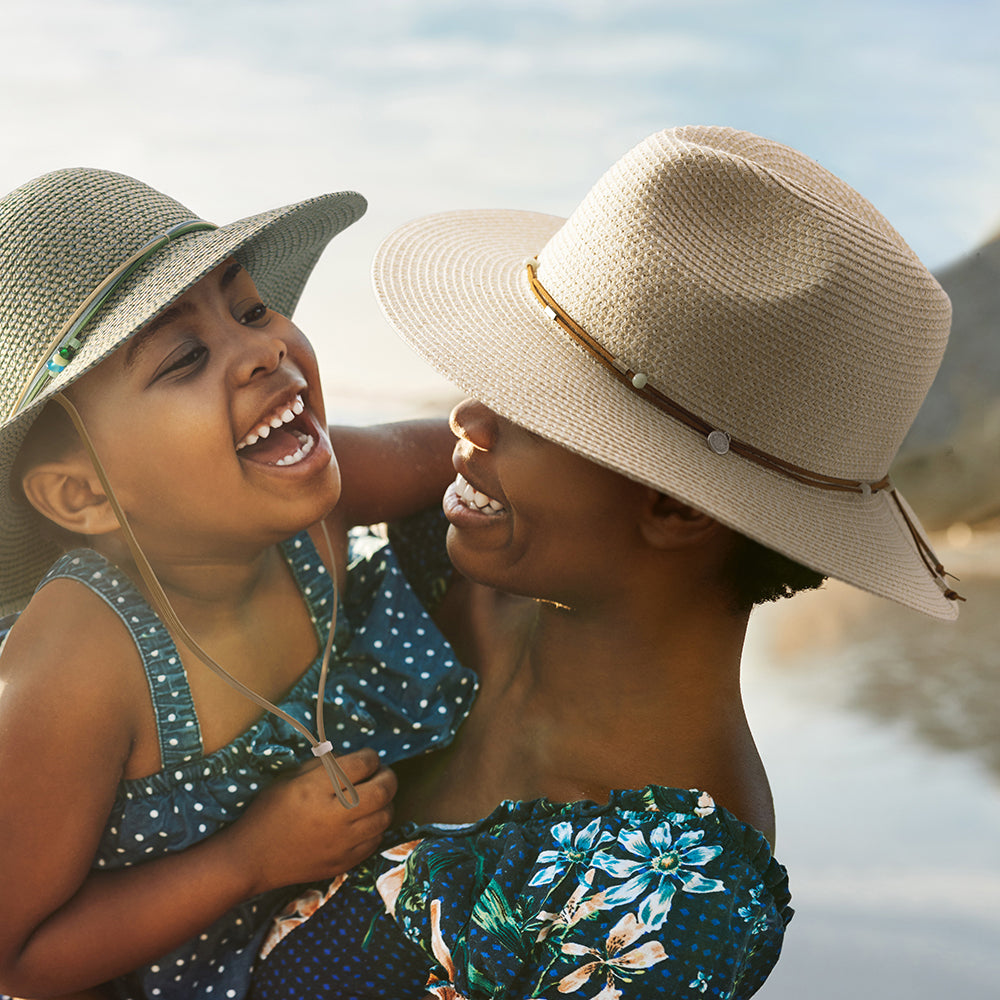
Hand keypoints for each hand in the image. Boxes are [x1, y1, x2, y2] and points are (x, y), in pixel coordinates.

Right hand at [226, 748, 397, 893]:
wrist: (251, 858)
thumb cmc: (267, 812)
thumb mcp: (290, 777)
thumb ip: (324, 765)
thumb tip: (354, 759)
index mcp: (317, 788)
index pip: (363, 764)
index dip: (370, 757)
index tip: (368, 758)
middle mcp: (334, 815)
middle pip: (383, 790)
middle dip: (388, 777)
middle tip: (381, 774)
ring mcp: (342, 843)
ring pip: (385, 817)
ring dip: (385, 803)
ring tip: (374, 797)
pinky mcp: (343, 863)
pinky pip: (375, 841)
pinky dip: (376, 828)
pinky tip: (365, 821)